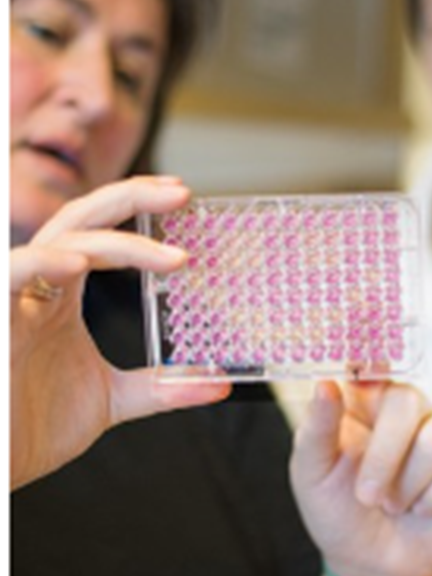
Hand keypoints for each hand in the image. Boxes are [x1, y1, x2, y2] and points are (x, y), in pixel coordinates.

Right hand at [10, 176, 230, 489]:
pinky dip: (41, 262)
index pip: (101, 234)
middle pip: (80, 218)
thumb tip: (220, 381)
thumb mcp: (112, 400)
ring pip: (55, 241)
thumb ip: (163, 387)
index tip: (184, 199)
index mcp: (61, 296)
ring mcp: (11, 301)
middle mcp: (38, 289)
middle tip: (183, 194)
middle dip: (130, 197)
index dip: (136, 209)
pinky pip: (9, 273)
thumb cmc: (30, 428)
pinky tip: (78, 262)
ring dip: (114, 242)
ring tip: (171, 258)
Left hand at [291, 381, 431, 575]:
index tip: (365, 362)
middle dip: (384, 456)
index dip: (374, 356)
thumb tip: (325, 384)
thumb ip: (317, 429)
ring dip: (408, 486)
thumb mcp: (312, 473)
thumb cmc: (340, 510)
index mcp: (367, 401)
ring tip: (395, 503)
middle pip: (408, 401)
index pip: (375, 363)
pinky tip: (424, 507)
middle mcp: (409, 408)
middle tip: (367, 496)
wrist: (373, 562)